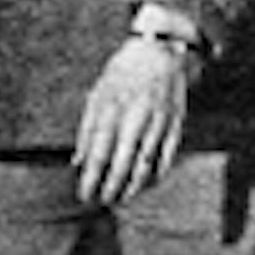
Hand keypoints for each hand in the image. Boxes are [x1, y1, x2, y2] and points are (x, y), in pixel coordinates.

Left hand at [72, 34, 193, 205]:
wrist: (160, 52)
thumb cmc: (122, 75)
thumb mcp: (97, 95)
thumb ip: (87, 129)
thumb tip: (78, 161)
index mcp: (111, 110)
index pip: (98, 153)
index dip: (91, 178)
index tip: (83, 194)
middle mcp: (135, 118)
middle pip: (122, 163)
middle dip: (111, 187)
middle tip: (103, 201)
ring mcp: (158, 122)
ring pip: (146, 164)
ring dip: (133, 186)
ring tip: (122, 198)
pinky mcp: (176, 124)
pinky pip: (167, 156)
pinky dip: (157, 174)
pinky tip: (147, 184)